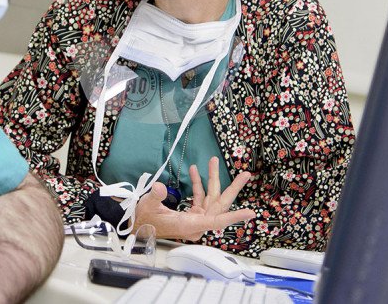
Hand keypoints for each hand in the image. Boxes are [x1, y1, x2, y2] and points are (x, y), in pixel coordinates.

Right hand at [133, 157, 253, 240]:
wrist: (137, 226)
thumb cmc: (143, 220)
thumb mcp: (148, 206)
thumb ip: (156, 196)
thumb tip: (160, 187)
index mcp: (190, 225)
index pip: (217, 221)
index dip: (234, 217)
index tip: (250, 212)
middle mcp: (197, 222)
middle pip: (219, 204)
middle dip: (232, 188)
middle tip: (245, 175)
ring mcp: (195, 217)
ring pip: (210, 198)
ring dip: (211, 179)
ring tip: (213, 161)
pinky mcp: (191, 213)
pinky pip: (199, 197)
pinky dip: (197, 183)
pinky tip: (194, 170)